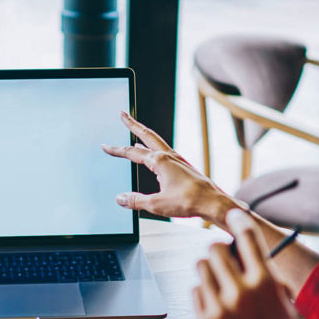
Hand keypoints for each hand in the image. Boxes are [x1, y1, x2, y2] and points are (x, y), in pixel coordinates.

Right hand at [102, 113, 237, 224]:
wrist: (213, 202)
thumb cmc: (189, 201)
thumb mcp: (156, 204)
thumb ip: (136, 201)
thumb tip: (120, 198)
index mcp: (160, 162)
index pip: (132, 153)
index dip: (117, 150)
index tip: (105, 146)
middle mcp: (169, 157)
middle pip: (147, 135)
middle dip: (133, 125)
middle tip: (123, 114)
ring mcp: (178, 160)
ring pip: (157, 142)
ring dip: (144, 135)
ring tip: (136, 131)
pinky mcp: (184, 167)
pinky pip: (165, 152)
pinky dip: (155, 148)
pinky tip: (154, 155)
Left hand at [193, 209, 304, 318]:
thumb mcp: (284, 298)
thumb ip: (264, 270)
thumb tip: (242, 243)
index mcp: (265, 284)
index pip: (246, 237)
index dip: (239, 221)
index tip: (235, 216)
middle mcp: (239, 293)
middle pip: (214, 248)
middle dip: (221, 249)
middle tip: (229, 258)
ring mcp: (218, 309)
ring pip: (201, 267)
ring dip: (212, 269)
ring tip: (225, 282)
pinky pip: (196, 289)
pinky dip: (206, 291)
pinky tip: (221, 303)